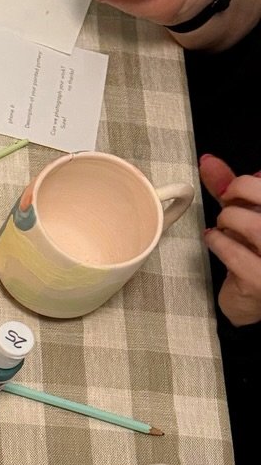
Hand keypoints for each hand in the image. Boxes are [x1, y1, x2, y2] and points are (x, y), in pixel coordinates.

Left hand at [200, 155, 260, 325]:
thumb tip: (208, 163)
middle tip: (227, 198)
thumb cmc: (256, 254)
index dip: (248, 182)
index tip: (232, 186)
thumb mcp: (248, 215)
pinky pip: (236, 255)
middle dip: (240, 190)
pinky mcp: (260, 281)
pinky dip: (219, 242)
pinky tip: (215, 238)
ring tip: (224, 223)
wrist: (255, 302)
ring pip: (255, 226)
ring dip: (230, 218)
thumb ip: (233, 189)